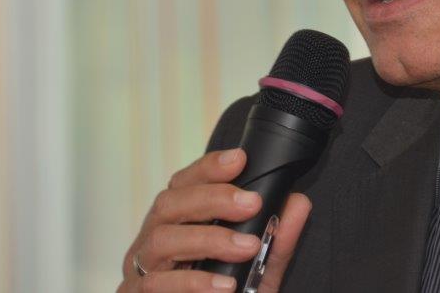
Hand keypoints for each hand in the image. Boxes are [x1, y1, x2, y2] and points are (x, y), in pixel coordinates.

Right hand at [118, 148, 311, 292]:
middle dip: (212, 198)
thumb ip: (277, 240)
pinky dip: (194, 282)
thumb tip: (298, 203)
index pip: (184, 182)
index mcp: (176, 222)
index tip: (240, 159)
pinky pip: (157, 284)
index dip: (209, 167)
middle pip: (169, 203)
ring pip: (162, 240)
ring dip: (208, 239)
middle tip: (252, 203)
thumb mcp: (258, 269)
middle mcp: (154, 239)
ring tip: (247, 247)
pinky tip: (224, 285)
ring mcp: (142, 269)